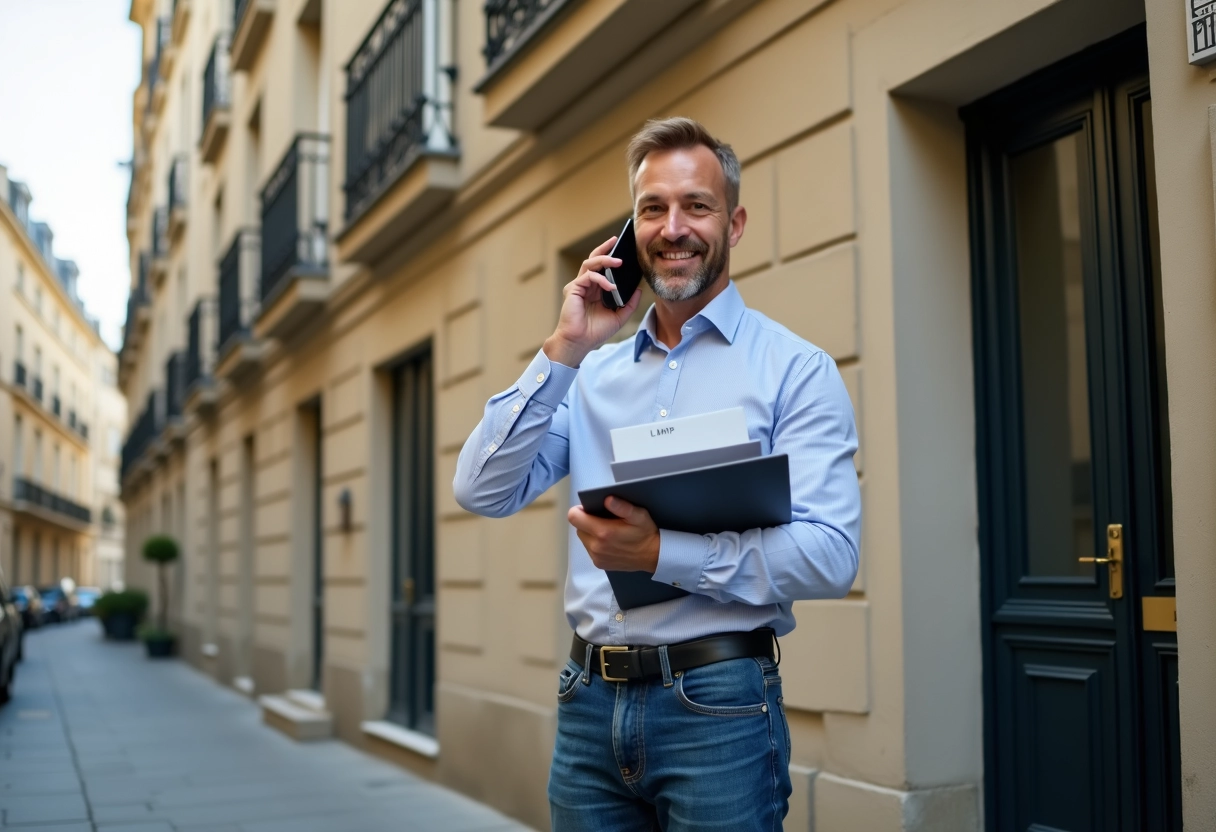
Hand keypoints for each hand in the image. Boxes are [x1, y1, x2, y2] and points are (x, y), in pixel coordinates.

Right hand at [543, 237, 642, 366]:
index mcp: (595, 290)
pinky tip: (611, 287)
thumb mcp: (619, 316)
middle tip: (616, 240)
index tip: (624, 249)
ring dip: (604, 259)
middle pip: (594, 260)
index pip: (603, 268)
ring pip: (589, 264)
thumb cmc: (595, 331)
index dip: (611, 257)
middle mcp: (586, 285)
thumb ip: (629, 304)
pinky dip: (601, 279)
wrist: (580, 342)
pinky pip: (588, 277)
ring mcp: (578, 286)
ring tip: (619, 261)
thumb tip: (639, 290)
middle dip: (604, 249)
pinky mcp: (572, 289)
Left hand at [568, 497, 659, 573]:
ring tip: (607, 531)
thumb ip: (622, 507)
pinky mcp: (599, 563)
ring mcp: (596, 556)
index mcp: (603, 532)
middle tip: (603, 520)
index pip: (574, 518)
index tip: (589, 509)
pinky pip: (589, 549)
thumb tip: (607, 499)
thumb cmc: (646, 533)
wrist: (653, 556)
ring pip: (584, 538)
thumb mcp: (639, 515)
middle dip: (587, 521)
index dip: (579, 510)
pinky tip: (609, 541)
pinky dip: (595, 543)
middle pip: (578, 528)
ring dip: (591, 533)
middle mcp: (596, 546)